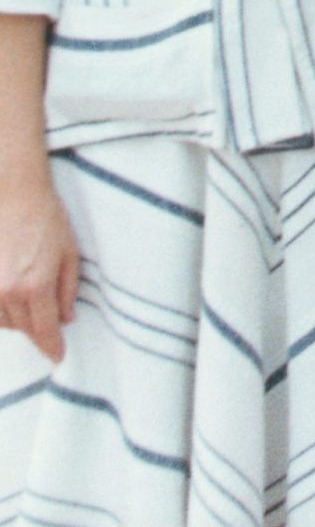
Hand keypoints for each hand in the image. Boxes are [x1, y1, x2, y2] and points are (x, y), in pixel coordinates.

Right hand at [0, 174, 77, 362]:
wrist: (12, 194)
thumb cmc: (45, 219)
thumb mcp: (70, 253)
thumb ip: (68, 290)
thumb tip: (66, 319)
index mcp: (36, 286)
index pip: (45, 331)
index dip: (52, 347)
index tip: (57, 357)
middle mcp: (7, 292)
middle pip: (23, 329)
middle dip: (38, 330)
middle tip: (50, 323)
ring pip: (3, 322)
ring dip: (18, 319)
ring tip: (30, 297)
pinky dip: (1, 308)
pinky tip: (11, 295)